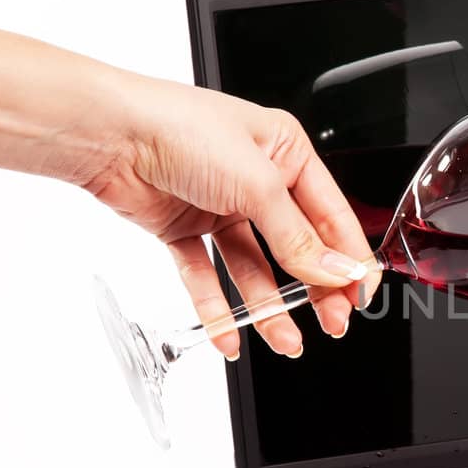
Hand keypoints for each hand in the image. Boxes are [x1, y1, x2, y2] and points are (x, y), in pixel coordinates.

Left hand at [82, 74, 375, 359]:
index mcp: (286, 153)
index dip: (348, 259)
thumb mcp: (257, 183)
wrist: (107, 134)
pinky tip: (230, 334)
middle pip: (295, 247)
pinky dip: (217, 308)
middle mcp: (257, 180)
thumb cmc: (179, 127)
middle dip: (314, 289)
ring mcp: (219, 206)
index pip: (331, 216)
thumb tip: (336, 270)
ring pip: (253, 268)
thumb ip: (297, 236)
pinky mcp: (184, 228)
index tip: (359, 296)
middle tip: (331, 324)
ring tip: (285, 340)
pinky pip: (207, 276)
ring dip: (269, 307)